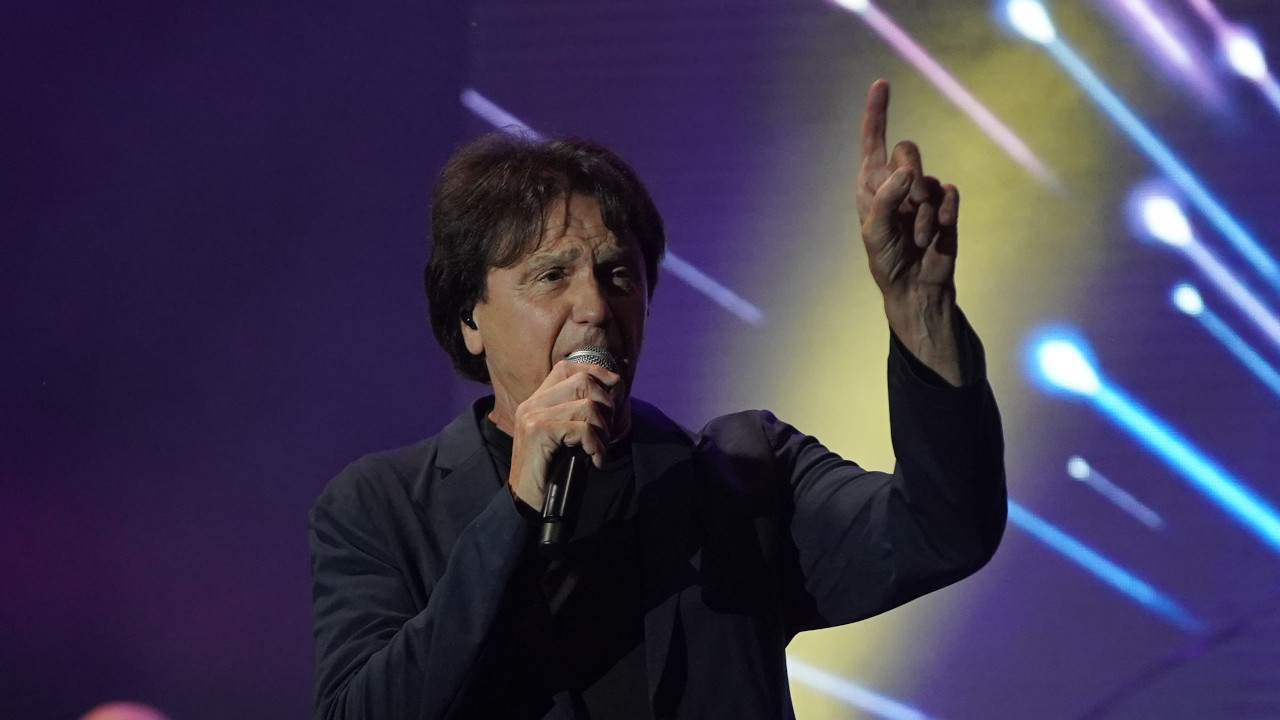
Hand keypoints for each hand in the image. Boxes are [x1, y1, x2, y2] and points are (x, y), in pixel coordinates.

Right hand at [506, 360, 622, 510]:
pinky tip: (596, 460)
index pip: (566, 367)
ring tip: (600, 449)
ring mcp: (532, 416)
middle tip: (606, 432)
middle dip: (606, 405)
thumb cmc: (551, 472)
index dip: (596, 372)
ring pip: (587, 405)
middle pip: (582, 381)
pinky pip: (583, 428)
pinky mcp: (538, 432)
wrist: (525, 502)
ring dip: (603, 430)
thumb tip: (612, 393)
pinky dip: (597, 445)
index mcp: (536, 401)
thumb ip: (577, 414)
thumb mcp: (566, 437)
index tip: (615, 387)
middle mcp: (531, 404)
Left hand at [856, 79, 963, 384]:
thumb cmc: (887, 260)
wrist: (914, 289)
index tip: (882, 84)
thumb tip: (906, 171)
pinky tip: (935, 236)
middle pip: (907, 150)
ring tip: (916, 239)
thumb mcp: (875, 232)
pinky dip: (942, 217)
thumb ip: (885, 198)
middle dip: (907, 177)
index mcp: (872, 185)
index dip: (877, 112)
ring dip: (921, 214)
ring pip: (929, 180)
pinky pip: (949, 196)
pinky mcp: (947, 207)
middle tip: (905, 208)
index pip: (873, 141)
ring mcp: (924, 194)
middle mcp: (898, 183)